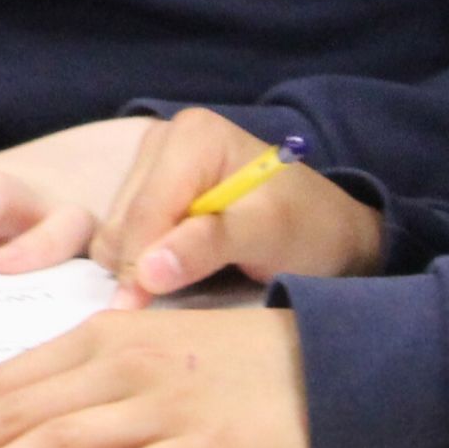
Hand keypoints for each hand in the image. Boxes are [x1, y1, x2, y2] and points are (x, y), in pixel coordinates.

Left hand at [0, 307, 308, 447]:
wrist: (323, 360)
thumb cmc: (223, 359)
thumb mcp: (142, 351)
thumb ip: (80, 381)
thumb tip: (9, 424)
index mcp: (98, 338)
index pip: (3, 380)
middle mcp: (120, 367)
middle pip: (16, 410)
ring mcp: (162, 406)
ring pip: (60, 440)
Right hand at [92, 108, 387, 305]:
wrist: (331, 233)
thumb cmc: (309, 230)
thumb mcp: (267, 235)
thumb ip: (207, 247)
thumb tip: (146, 273)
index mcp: (192, 136)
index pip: (144, 210)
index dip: (137, 263)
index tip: (133, 311)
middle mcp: (165, 139)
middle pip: (123, 218)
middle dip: (141, 262)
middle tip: (177, 295)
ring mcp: (155, 163)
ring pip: (117, 229)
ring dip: (141, 263)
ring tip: (189, 277)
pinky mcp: (151, 188)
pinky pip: (123, 232)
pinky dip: (142, 259)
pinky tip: (177, 266)